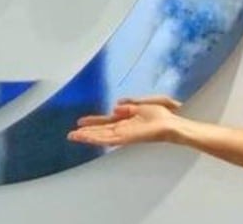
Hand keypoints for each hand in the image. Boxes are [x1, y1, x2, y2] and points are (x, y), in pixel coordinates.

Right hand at [67, 96, 182, 146]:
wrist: (172, 123)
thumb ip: (129, 104)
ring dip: (87, 137)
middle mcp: (123, 129)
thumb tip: (116, 105)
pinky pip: (109, 139)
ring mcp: (124, 135)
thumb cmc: (163, 115)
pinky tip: (88, 138)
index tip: (80, 122)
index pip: (106, 122)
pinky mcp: (127, 138)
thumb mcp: (143, 104)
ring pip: (102, 137)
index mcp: (126, 121)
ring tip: (74, 137)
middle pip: (101, 131)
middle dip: (86, 133)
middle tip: (71, 135)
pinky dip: (97, 138)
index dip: (93, 122)